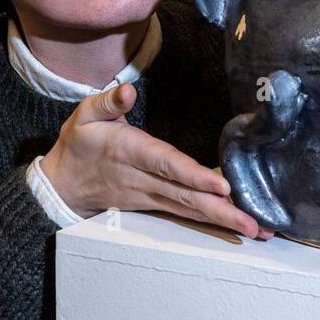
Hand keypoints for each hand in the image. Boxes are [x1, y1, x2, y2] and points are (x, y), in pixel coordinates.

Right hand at [40, 82, 274, 240]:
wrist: (63, 185)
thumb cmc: (79, 144)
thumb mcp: (84, 115)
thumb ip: (108, 101)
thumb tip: (128, 90)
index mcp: (128, 151)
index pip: (165, 164)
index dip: (193, 175)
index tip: (221, 185)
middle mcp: (142, 179)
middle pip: (186, 196)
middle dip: (221, 210)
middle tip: (252, 223)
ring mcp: (149, 197)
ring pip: (189, 210)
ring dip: (223, 220)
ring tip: (256, 229)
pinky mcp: (154, 206)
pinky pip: (185, 214)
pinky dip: (211, 221)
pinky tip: (235, 224)